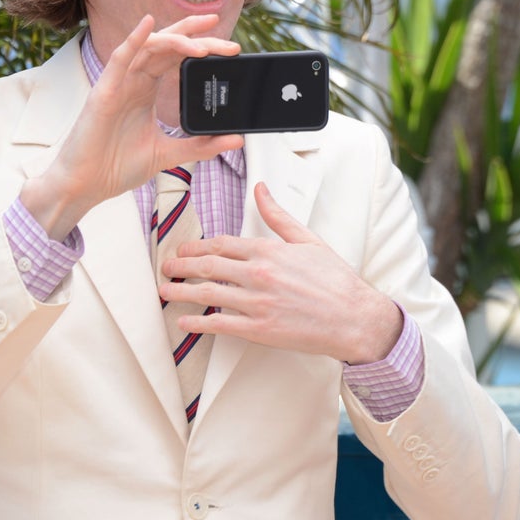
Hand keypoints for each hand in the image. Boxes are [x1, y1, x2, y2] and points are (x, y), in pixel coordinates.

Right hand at [20, 13, 243, 238]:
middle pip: (169, 47)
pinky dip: (134, 40)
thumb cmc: (117, 166)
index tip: (232, 50)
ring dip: (177, 41)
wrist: (86, 186)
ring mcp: (118, 83)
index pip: (179, 58)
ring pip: (149, 48)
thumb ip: (201, 145)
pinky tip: (148, 25)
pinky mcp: (104, 92)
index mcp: (147, 89)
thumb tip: (236, 138)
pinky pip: (119, 58)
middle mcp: (134, 80)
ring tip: (204, 46)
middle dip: (198, 38)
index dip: (203, 47)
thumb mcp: (169, 154)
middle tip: (230, 43)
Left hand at [159, 182, 402, 363]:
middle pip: (208, 267)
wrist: (355, 318)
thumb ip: (278, 216)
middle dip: (181, 266)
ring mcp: (257, 303)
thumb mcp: (307, 240)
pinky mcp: (260, 330)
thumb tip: (261, 189)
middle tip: (166, 266)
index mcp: (268, 250)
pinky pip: (220, 325)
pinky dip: (198, 324)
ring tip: (165, 291)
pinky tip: (183, 323)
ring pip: (208, 294)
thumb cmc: (334, 280)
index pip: (221, 244)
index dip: (197, 247)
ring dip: (181, 292)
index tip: (183, 249)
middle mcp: (258, 274)